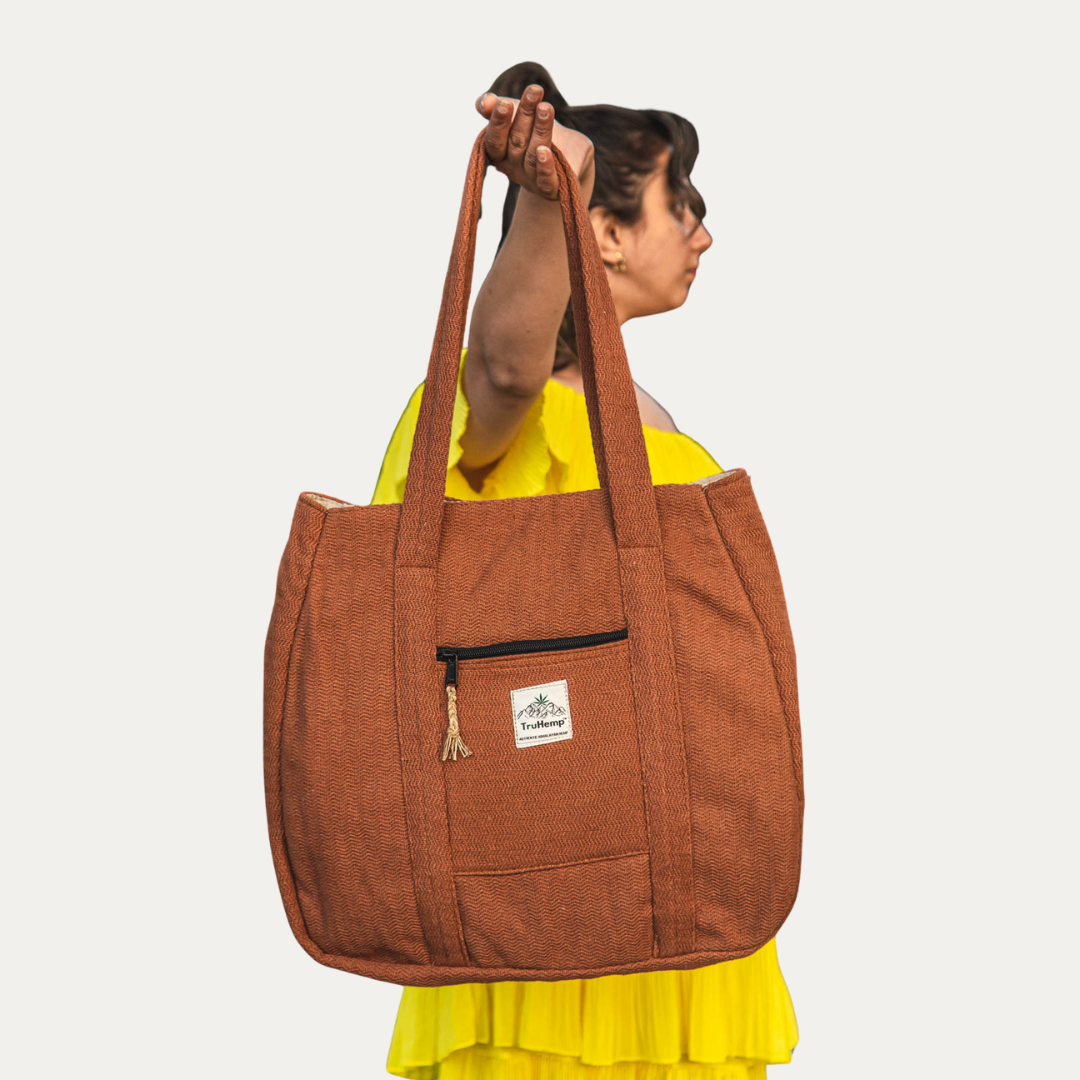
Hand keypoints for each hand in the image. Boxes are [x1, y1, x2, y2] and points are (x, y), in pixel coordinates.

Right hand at [475, 85, 594, 201]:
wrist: (571, 156)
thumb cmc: (536, 133)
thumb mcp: (518, 116)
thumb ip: (497, 108)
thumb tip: (485, 102)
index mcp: (500, 154)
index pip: (494, 140)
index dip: (497, 122)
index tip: (504, 102)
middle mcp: (513, 168)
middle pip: (516, 141)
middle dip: (524, 115)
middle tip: (534, 91)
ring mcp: (531, 180)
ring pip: (533, 154)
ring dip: (540, 129)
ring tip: (546, 107)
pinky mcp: (551, 188)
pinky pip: (546, 180)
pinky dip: (544, 166)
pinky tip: (545, 151)